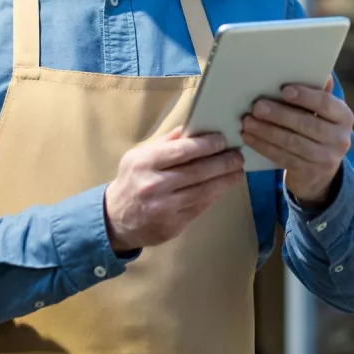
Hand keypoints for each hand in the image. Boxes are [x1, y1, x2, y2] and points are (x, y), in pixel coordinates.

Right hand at [103, 127, 244, 253]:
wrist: (115, 219)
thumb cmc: (132, 180)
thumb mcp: (139, 156)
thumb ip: (166, 142)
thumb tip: (194, 128)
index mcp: (145, 163)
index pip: (183, 150)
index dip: (207, 144)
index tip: (223, 140)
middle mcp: (154, 185)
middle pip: (198, 171)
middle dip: (223, 162)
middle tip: (238, 156)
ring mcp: (164, 208)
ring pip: (203, 191)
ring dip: (225, 181)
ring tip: (238, 172)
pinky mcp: (172, 225)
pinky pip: (200, 207)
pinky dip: (214, 196)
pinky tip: (223, 187)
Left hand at [241, 79, 353, 209]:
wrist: (321, 173)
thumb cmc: (317, 131)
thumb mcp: (323, 114)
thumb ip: (316, 93)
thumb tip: (312, 68)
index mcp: (344, 117)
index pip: (326, 103)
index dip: (305, 96)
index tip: (284, 90)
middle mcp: (340, 139)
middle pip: (307, 124)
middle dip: (278, 115)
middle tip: (256, 107)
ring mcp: (326, 159)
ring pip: (292, 142)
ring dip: (266, 131)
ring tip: (247, 122)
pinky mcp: (309, 174)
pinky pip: (283, 157)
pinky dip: (263, 146)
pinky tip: (249, 137)